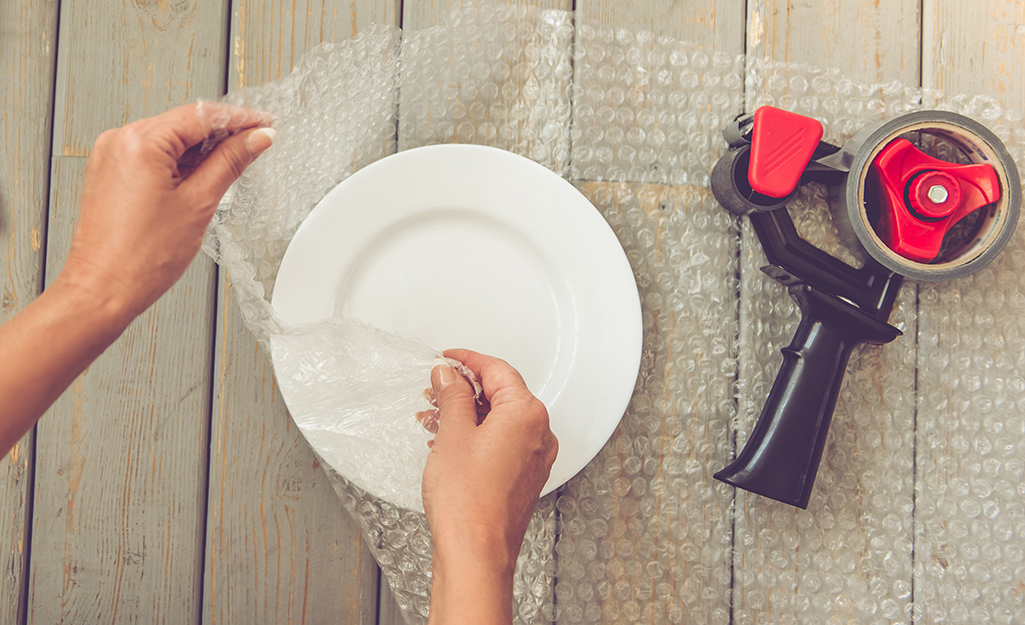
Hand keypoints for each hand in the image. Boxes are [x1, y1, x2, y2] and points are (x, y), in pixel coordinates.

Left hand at [56, 102, 274, 322]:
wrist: (103, 289)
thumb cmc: (140, 257)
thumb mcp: (199, 203)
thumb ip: (230, 163)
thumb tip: (256, 139)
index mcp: (139, 141)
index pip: (201, 115)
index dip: (240, 119)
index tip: (264, 123)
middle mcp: (120, 141)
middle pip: (184, 124)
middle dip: (223, 134)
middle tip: (257, 143)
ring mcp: (112, 157)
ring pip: (170, 141)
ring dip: (202, 150)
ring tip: (233, 166)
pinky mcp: (111, 173)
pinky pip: (153, 156)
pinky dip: (180, 163)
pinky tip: (202, 177)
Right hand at [423, 349, 557, 624]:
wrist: (476, 553)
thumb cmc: (469, 503)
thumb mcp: (452, 434)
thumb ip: (452, 395)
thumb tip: (450, 375)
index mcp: (527, 414)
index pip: (498, 370)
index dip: (467, 360)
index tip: (447, 359)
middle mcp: (539, 434)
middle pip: (501, 394)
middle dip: (464, 389)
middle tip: (435, 389)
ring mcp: (534, 457)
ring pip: (499, 420)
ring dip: (466, 414)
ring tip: (434, 418)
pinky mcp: (524, 477)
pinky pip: (502, 442)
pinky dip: (476, 435)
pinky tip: (449, 441)